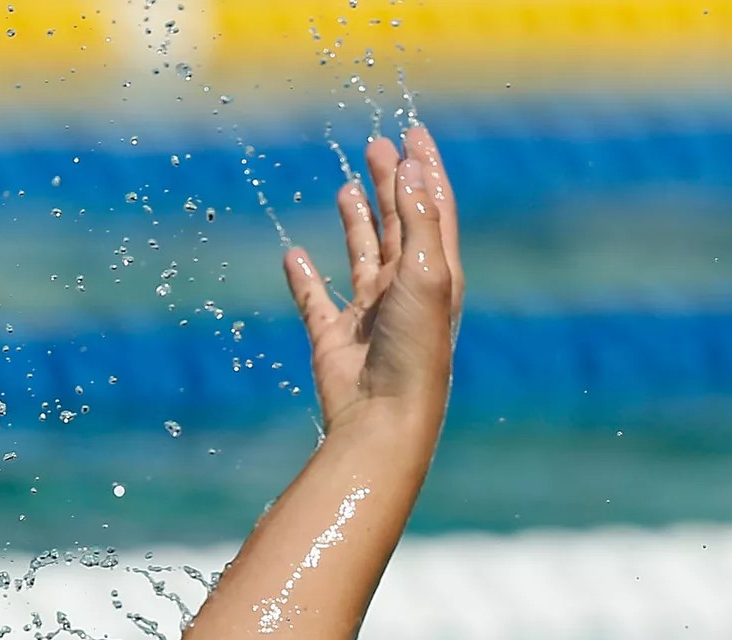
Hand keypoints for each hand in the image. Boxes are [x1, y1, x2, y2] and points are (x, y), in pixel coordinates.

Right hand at [283, 124, 462, 433]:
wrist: (384, 417)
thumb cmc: (415, 347)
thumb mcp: (426, 273)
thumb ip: (417, 220)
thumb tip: (412, 169)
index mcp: (437, 272)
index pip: (434, 207)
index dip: (425, 168)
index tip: (413, 132)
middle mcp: (405, 289)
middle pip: (398, 223)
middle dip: (390, 182)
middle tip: (376, 145)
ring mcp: (369, 313)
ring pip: (361, 254)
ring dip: (355, 221)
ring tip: (346, 186)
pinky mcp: (334, 337)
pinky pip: (315, 299)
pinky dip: (304, 277)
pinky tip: (294, 255)